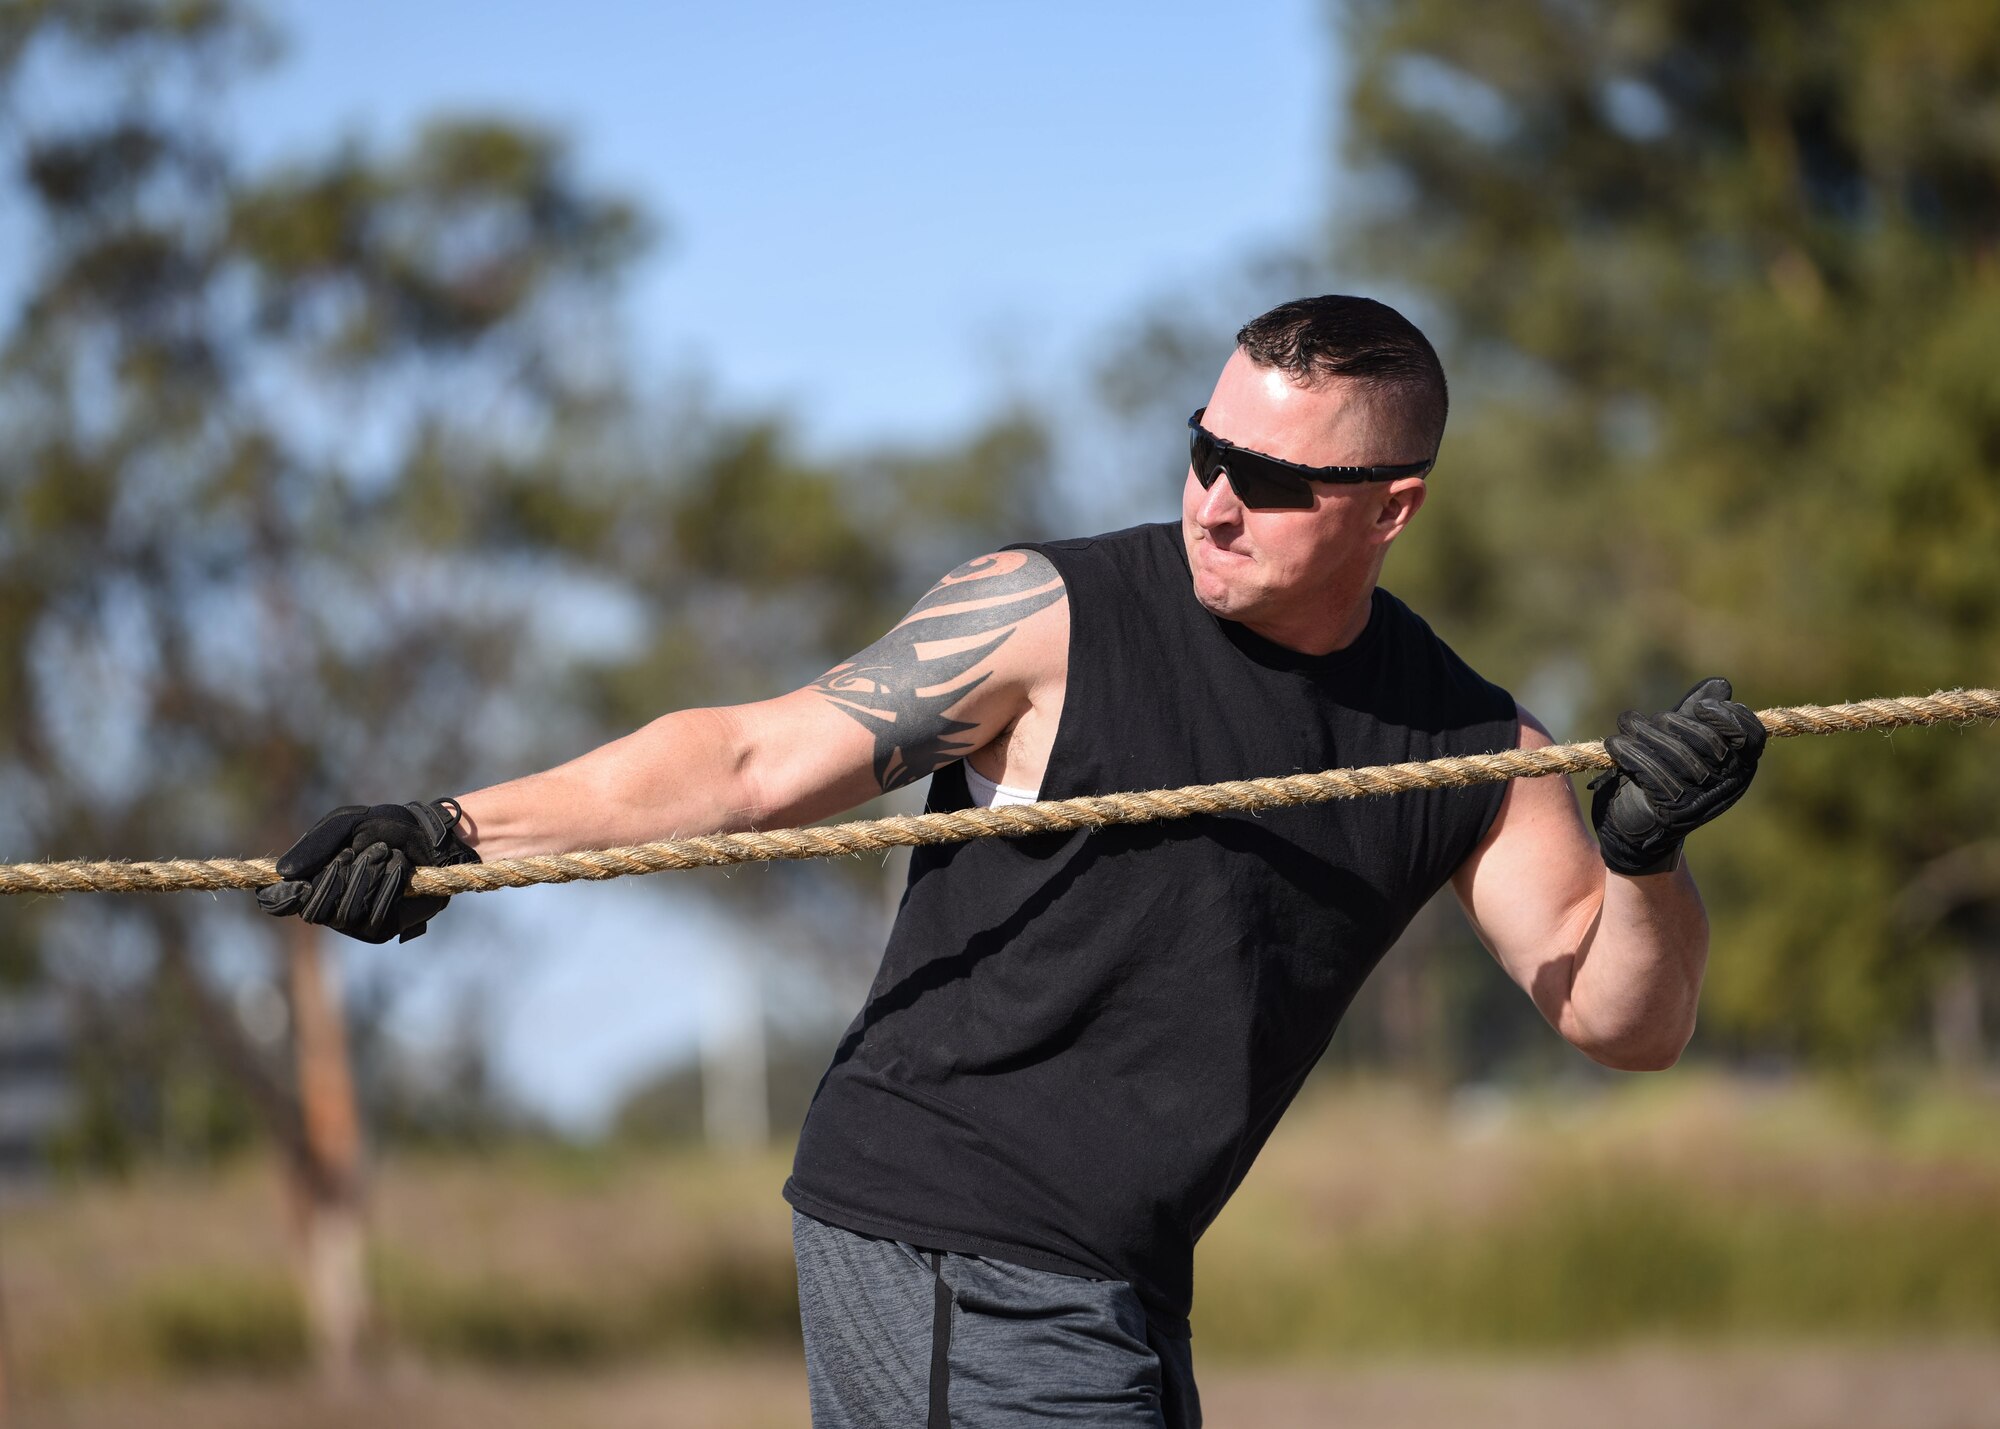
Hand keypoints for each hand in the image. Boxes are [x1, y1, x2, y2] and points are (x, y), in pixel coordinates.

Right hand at [257, 798, 478, 942]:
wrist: (430, 837)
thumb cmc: (386, 827)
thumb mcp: (347, 824)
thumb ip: (315, 844)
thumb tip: (284, 873)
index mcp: (310, 879)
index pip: (277, 902)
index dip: (279, 898)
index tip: (297, 884)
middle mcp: (327, 905)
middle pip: (313, 910)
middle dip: (336, 877)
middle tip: (357, 851)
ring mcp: (353, 923)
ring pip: (344, 914)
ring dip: (367, 877)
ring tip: (384, 853)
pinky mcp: (381, 930)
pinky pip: (374, 918)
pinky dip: (388, 887)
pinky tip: (400, 867)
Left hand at [1589, 677, 1764, 876]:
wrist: (1636, 829)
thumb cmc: (1661, 777)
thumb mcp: (1682, 742)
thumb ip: (1698, 714)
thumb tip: (1721, 685)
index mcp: (1739, 767)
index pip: (1751, 735)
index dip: (1727, 715)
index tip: (1700, 707)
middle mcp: (1727, 786)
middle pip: (1707, 740)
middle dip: (1673, 722)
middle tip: (1648, 720)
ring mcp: (1701, 801)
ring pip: (1676, 754)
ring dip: (1644, 733)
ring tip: (1626, 724)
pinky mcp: (1671, 812)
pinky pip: (1651, 773)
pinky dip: (1628, 753)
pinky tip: (1615, 744)